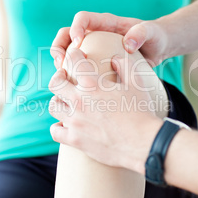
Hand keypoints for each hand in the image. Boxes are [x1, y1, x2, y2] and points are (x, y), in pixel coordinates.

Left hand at [48, 47, 162, 172]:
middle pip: (55, 83)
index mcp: (93, 85)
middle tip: (64, 77)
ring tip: (66, 101)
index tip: (76, 55)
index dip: (73, 54)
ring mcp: (75, 122)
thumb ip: (125, 66)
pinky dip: (58, 127)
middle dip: (58, 76)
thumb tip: (115, 57)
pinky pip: (55, 131)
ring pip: (53, 106)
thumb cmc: (141, 112)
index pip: (74, 61)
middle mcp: (79, 101)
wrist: (144, 143)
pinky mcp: (75, 140)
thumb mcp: (137, 84)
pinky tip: (65, 124)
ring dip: (59, 101)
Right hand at [50, 11, 169, 69]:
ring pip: (68, 51)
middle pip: (67, 33)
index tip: (78, 42)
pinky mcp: (95, 61)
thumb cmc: (154, 36)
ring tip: (62, 74)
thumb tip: (127, 44)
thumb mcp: (151, 33)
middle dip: (59, 45)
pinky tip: (75, 87)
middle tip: (60, 61)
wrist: (157, 48)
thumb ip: (141, 33)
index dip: (76, 28)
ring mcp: (93, 47)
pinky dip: (72, 74)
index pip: (83, 18)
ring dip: (61, 61)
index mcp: (105, 23)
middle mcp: (95, 33)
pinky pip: (79, 66)